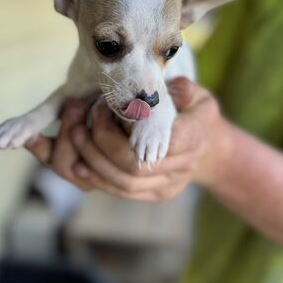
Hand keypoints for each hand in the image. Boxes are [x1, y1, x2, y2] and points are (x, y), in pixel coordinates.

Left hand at [25, 78, 230, 200]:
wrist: (208, 149)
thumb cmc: (196, 115)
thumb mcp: (198, 96)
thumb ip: (186, 91)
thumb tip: (175, 89)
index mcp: (195, 137)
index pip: (160, 138)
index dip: (129, 125)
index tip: (104, 106)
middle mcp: (181, 167)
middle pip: (134, 165)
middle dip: (100, 143)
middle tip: (79, 122)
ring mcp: (166, 185)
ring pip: (124, 183)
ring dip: (93, 161)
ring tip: (74, 137)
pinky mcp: (153, 194)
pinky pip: (122, 192)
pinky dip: (98, 179)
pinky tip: (79, 164)